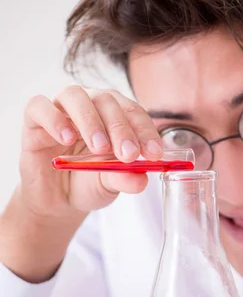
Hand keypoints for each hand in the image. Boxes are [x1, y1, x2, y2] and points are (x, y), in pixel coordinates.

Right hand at [19, 85, 162, 217]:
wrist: (58, 200)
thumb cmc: (87, 183)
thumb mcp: (110, 185)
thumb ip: (124, 178)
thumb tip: (141, 178)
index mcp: (115, 115)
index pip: (133, 113)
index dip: (145, 131)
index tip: (154, 153)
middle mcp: (90, 105)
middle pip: (107, 101)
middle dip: (121, 128)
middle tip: (129, 154)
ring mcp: (61, 109)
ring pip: (75, 96)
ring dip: (90, 120)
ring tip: (99, 148)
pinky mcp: (34, 120)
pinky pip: (40, 107)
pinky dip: (54, 119)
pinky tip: (66, 138)